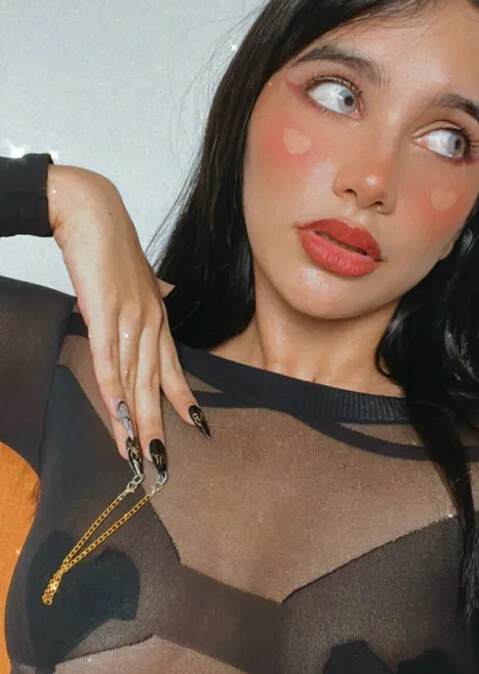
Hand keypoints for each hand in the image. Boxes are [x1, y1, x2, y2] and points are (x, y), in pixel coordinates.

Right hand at [47, 164, 209, 470]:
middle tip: (162, 463)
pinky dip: (113, 391)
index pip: (171, 365)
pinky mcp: (104, 313)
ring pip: (134, 380)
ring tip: (138, 456)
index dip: (182, 398)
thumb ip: (141, 299)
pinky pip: (109, 360)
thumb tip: (150, 306)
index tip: (194, 427)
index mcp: (156, 315)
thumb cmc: (107, 244)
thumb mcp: (130, 280)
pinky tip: (116, 417)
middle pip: (154, 383)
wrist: (89, 209)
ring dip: (136, 421)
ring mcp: (129, 318)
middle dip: (158, 426)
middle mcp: (149, 321)